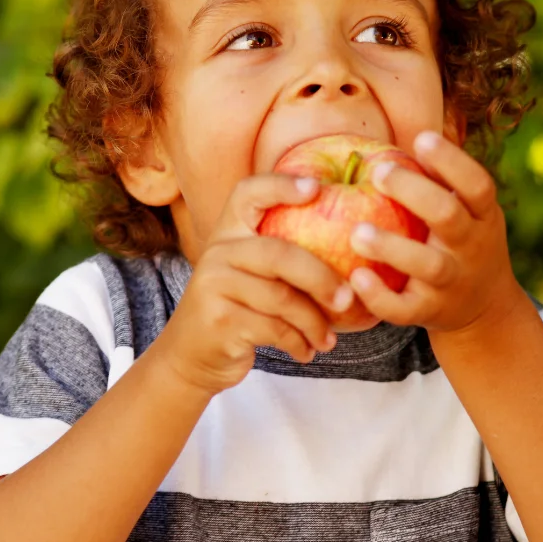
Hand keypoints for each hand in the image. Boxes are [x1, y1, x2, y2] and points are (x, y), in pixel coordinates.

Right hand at [152, 174, 351, 396]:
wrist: (191, 357)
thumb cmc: (237, 309)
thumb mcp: (249, 274)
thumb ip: (280, 256)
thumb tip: (351, 247)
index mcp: (228, 232)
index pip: (249, 193)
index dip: (281, 184)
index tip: (316, 187)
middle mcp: (217, 252)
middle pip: (279, 254)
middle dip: (321, 277)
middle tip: (347, 299)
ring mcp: (214, 286)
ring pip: (281, 298)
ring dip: (313, 322)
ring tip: (327, 339)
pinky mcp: (219, 320)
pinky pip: (274, 329)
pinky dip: (298, 342)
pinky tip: (306, 351)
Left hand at [346, 130, 529, 339]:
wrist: (485, 309)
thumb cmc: (462, 241)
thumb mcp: (470, 210)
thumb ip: (443, 177)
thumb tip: (408, 126)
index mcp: (482, 215)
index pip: (477, 185)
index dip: (452, 161)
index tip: (422, 138)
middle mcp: (470, 247)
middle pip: (448, 216)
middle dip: (414, 193)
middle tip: (378, 171)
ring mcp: (451, 282)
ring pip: (426, 265)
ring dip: (392, 248)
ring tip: (357, 232)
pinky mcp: (429, 312)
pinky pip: (404, 309)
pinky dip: (380, 297)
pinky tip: (355, 277)